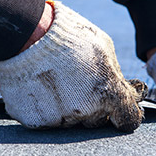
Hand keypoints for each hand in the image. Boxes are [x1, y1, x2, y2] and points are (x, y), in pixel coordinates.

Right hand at [0, 1, 146, 131]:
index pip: (128, 121)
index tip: (119, 108)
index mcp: (108, 95)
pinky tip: (40, 85)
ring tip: (56, 78)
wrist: (26, 34)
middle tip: (80, 83)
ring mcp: (58, 119)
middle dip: (93, 106)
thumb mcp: (104, 48)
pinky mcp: (35, 120)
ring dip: (67, 106)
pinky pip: (46, 119)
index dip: (126, 114)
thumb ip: (116, 75)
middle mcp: (85, 112)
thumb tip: (126, 90)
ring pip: (70, 121)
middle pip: (97, 121)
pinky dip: (45, 106)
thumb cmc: (70, 37)